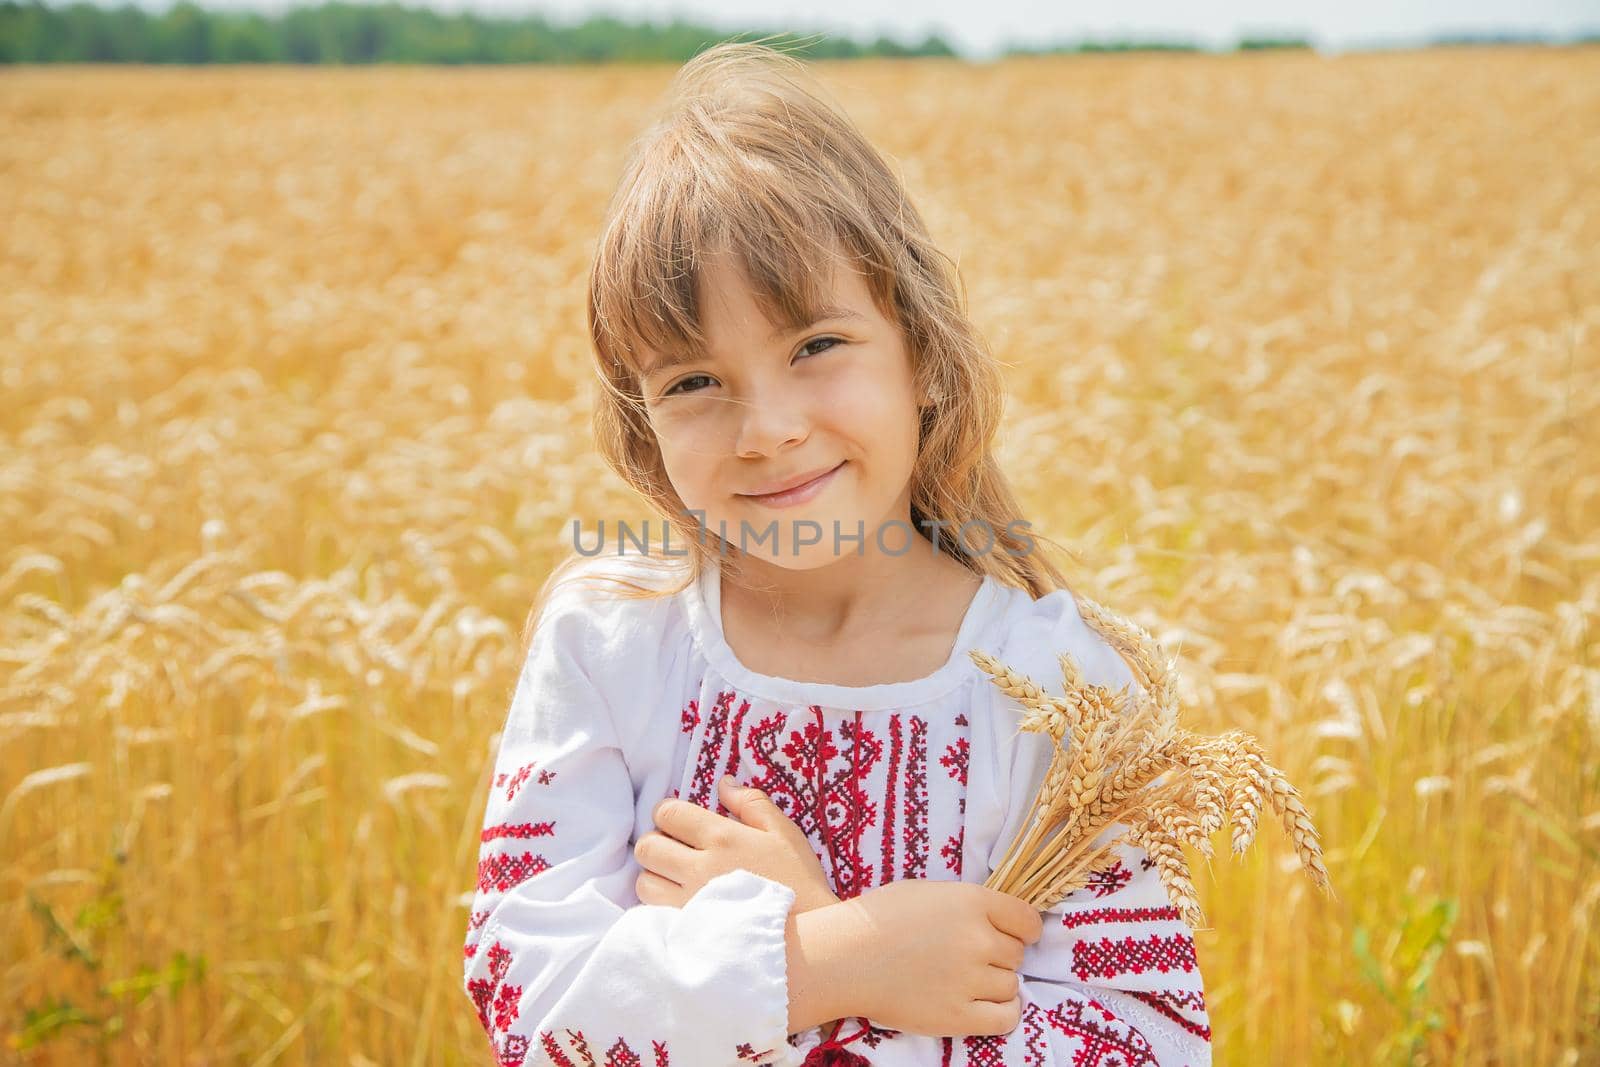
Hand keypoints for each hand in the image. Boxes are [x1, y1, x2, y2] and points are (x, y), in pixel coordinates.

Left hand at [634, 775, 840, 915]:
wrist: (806, 941)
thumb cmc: (799, 883)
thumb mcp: (785, 833)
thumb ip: (752, 803)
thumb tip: (723, 783)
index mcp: (722, 838)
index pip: (667, 813)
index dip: (668, 813)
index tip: (681, 822)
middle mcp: (699, 868)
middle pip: (647, 846)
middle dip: (656, 841)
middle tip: (676, 849)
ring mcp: (690, 902)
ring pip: (644, 881)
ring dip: (655, 875)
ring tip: (677, 878)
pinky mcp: (687, 931)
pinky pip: (653, 912)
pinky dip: (659, 904)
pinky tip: (681, 903)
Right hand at [844, 879, 1043, 1036]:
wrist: (843, 958)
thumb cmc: (878, 920)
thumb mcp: (928, 892)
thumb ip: (967, 905)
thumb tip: (998, 921)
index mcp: (972, 902)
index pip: (1026, 920)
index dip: (1024, 930)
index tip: (1018, 936)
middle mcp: (977, 939)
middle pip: (1016, 954)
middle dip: (999, 956)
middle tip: (969, 958)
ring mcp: (970, 979)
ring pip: (1010, 985)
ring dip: (995, 984)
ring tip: (965, 980)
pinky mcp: (958, 1016)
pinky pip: (1006, 1018)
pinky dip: (1003, 1012)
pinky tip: (986, 1005)